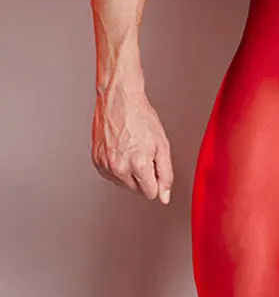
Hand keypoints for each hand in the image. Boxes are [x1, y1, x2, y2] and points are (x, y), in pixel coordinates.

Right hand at [92, 83, 173, 203]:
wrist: (119, 99)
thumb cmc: (140, 118)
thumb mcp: (162, 146)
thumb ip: (165, 175)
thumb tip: (164, 197)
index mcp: (137, 164)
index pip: (151, 193)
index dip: (156, 181)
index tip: (154, 166)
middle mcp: (118, 166)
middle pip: (137, 190)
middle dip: (143, 177)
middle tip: (143, 154)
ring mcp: (105, 163)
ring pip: (123, 184)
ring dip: (129, 173)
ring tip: (132, 150)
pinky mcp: (96, 160)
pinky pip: (110, 175)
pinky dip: (117, 168)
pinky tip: (122, 151)